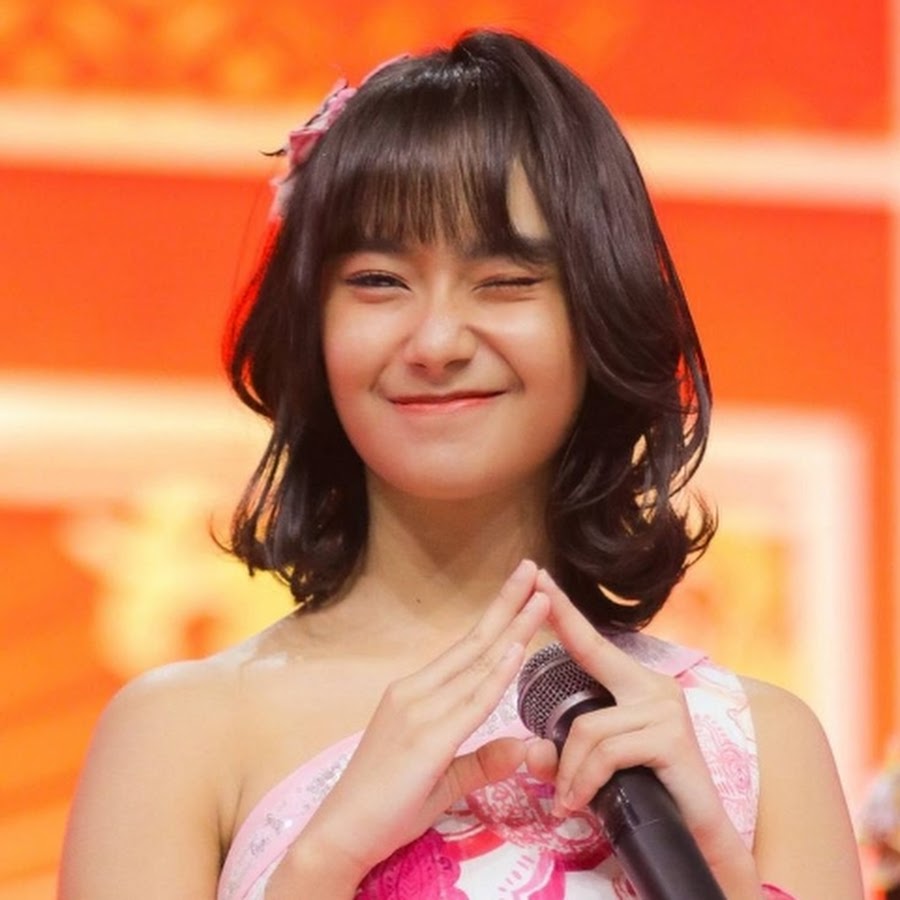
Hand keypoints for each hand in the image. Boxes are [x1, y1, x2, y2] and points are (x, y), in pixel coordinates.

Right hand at [274, 560, 550, 893]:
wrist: (341, 834)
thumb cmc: (384, 808)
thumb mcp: (443, 780)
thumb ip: (483, 761)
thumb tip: (524, 748)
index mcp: (416, 695)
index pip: (467, 650)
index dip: (498, 619)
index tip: (524, 592)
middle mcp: (416, 693)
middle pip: (473, 643)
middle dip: (507, 605)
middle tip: (532, 568)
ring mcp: (418, 712)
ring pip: (476, 664)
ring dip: (511, 628)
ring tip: (538, 596)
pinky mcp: (425, 739)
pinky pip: (470, 703)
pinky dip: (494, 675)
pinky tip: (514, 650)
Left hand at [529, 569, 761, 894]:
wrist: (700, 840)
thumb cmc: (647, 798)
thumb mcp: (597, 772)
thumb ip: (565, 756)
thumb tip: (534, 749)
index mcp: (636, 686)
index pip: (592, 643)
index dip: (564, 610)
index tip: (539, 576)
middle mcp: (654, 687)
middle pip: (592, 650)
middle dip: (559, 619)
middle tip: (532, 590)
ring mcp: (665, 709)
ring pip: (587, 726)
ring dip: (568, 771)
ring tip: (563, 801)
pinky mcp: (670, 738)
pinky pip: (606, 753)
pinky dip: (584, 781)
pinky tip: (577, 803)